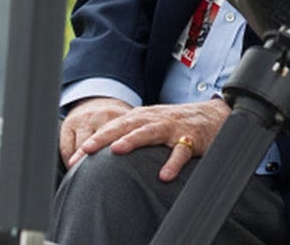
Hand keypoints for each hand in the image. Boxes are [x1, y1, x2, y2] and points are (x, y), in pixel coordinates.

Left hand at [62, 98, 230, 181]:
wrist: (215, 115)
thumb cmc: (179, 122)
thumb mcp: (153, 122)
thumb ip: (132, 130)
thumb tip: (103, 147)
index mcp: (144, 117)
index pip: (114, 126)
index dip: (94, 139)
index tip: (74, 157)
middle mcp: (156, 119)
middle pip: (126, 126)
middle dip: (104, 137)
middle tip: (85, 150)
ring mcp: (173, 127)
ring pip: (150, 132)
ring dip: (133, 140)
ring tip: (117, 150)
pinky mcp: (192, 138)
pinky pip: (182, 150)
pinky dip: (173, 162)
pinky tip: (165, 175)